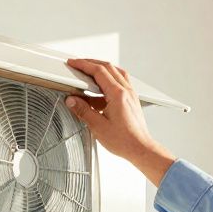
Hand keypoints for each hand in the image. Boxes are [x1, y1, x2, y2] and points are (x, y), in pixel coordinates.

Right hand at [65, 58, 176, 185]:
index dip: (84, 65)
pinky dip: (109, 79)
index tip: (74, 63)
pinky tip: (101, 89)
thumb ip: (83, 111)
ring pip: (116, 72)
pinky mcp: (131, 99)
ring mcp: (130, 94)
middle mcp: (126, 91)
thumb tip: (72, 101)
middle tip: (78, 64)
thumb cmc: (124, 140)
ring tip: (89, 73)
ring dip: (102, 69)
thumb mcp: (98, 126)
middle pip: (108, 67)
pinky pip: (121, 81)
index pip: (99, 71)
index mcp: (117, 94)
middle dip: (91, 63)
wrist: (140, 148)